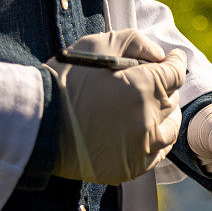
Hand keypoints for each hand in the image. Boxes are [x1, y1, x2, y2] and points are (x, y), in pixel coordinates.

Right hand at [43, 29, 186, 184]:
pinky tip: (146, 134)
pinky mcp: (131, 168)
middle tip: (157, 84)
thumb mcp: (97, 45)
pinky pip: (156, 155)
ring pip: (170, 130)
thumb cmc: (64, 81)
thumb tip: (161, 55)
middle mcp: (149, 120)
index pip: (176, 73)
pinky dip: (155, 142)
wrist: (35, 124)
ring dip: (167, 117)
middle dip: (167, 89)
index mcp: (145, 88)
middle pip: (173, 101)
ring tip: (157, 110)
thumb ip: (136, 42)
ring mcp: (142, 148)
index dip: (175, 63)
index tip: (173, 59)